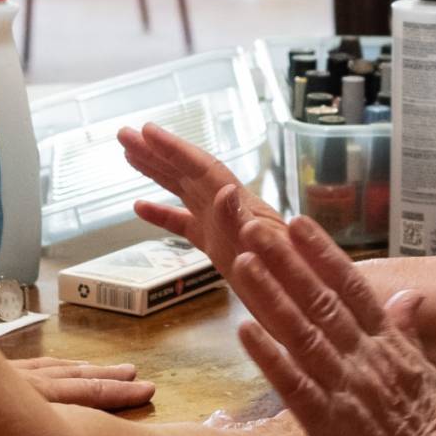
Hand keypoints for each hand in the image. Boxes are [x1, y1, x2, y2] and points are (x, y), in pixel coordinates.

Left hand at [3, 355, 154, 410]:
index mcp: (32, 398)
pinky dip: (49, 366)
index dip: (120, 393)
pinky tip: (51, 368)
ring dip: (82, 369)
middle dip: (108, 377)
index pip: (87, 393)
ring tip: (102, 368)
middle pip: (75, 378)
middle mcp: (23, 382)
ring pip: (52, 368)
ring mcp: (2, 375)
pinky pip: (28, 365)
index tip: (147, 390)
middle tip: (135, 374)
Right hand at [120, 123, 282, 273]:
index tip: (147, 131)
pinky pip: (185, 225)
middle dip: (157, 152)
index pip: (203, 170)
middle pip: (188, 173)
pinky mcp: (219, 247)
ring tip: (129, 154)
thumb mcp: (271, 252)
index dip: (175, 150)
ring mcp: (222, 227)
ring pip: (184, 192)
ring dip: (157, 172)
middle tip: (124, 133)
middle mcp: (230, 209)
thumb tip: (223, 191)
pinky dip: (162, 215)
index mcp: (241, 207)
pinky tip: (140, 207)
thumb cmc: (296, 280)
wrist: (310, 305)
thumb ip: (246, 225)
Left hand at [226, 213, 435, 435]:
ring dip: (271, 297)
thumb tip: (410, 295)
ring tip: (244, 264)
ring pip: (303, 334)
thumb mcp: (431, 376)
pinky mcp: (328, 425)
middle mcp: (365, 359)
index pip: (353, 289)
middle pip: (321, 302)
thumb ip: (410, 335)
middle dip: (288, 263)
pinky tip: (245, 331)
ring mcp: (345, 390)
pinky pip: (294, 385)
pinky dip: (270, 356)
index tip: (298, 223)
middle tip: (257, 229)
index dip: (323, 254)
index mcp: (389, 346)